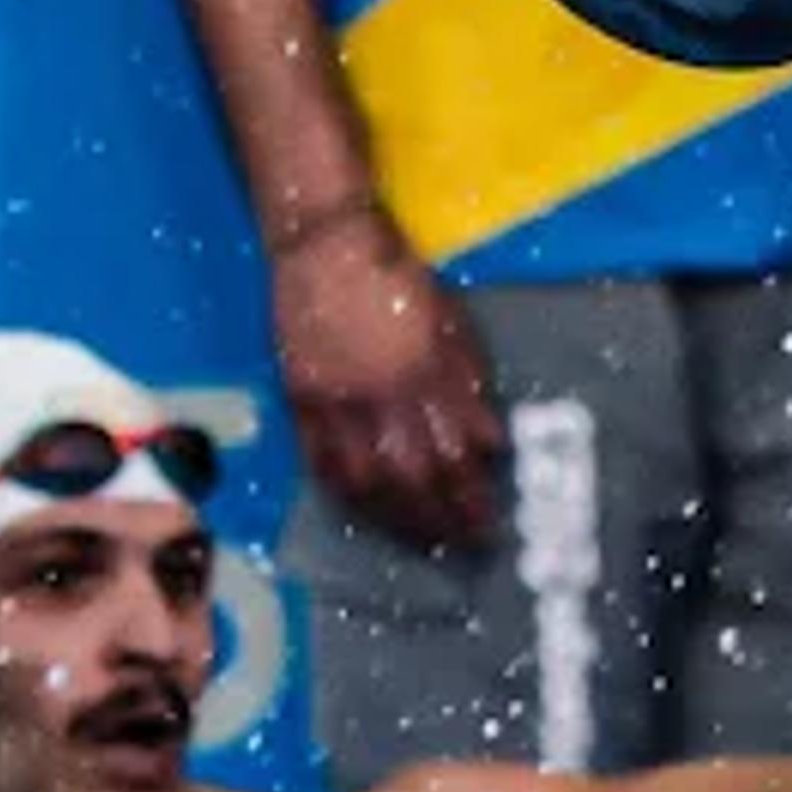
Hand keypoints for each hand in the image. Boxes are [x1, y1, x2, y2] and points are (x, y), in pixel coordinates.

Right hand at [273, 210, 506, 550]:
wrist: (326, 245)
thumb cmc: (399, 276)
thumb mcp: (451, 323)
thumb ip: (469, 383)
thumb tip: (492, 444)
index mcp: (424, 374)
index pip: (456, 454)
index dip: (472, 497)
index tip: (489, 526)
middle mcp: (381, 396)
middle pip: (415, 477)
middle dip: (441, 519)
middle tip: (460, 546)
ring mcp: (335, 401)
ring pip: (367, 480)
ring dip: (396, 519)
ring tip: (418, 539)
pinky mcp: (300, 399)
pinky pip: (320, 461)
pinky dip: (344, 492)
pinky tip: (364, 510)